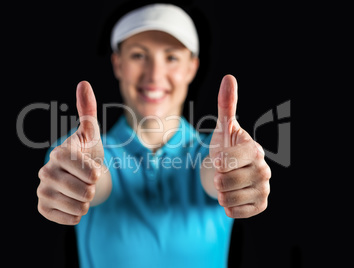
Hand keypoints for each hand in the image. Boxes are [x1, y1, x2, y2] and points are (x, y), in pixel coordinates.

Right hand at [37, 81, 105, 224]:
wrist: (81, 177)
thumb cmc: (88, 153)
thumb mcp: (92, 133)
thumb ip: (88, 110)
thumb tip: (83, 83)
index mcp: (59, 153)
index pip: (87, 170)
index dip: (95, 172)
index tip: (93, 168)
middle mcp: (46, 171)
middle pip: (85, 191)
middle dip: (94, 188)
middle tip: (88, 181)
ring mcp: (42, 190)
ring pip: (79, 207)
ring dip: (87, 202)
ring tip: (81, 191)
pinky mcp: (43, 207)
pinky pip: (70, 218)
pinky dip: (78, 214)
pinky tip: (74, 202)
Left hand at [209, 75, 270, 217]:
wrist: (232, 169)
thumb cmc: (227, 145)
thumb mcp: (223, 126)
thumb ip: (226, 104)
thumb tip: (229, 78)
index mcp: (254, 150)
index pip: (226, 161)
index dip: (218, 161)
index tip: (219, 158)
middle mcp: (264, 170)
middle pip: (224, 182)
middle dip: (217, 177)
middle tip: (224, 171)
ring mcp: (264, 189)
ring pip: (227, 199)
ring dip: (220, 193)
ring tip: (227, 183)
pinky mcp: (260, 205)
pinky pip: (234, 212)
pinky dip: (227, 205)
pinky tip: (233, 195)